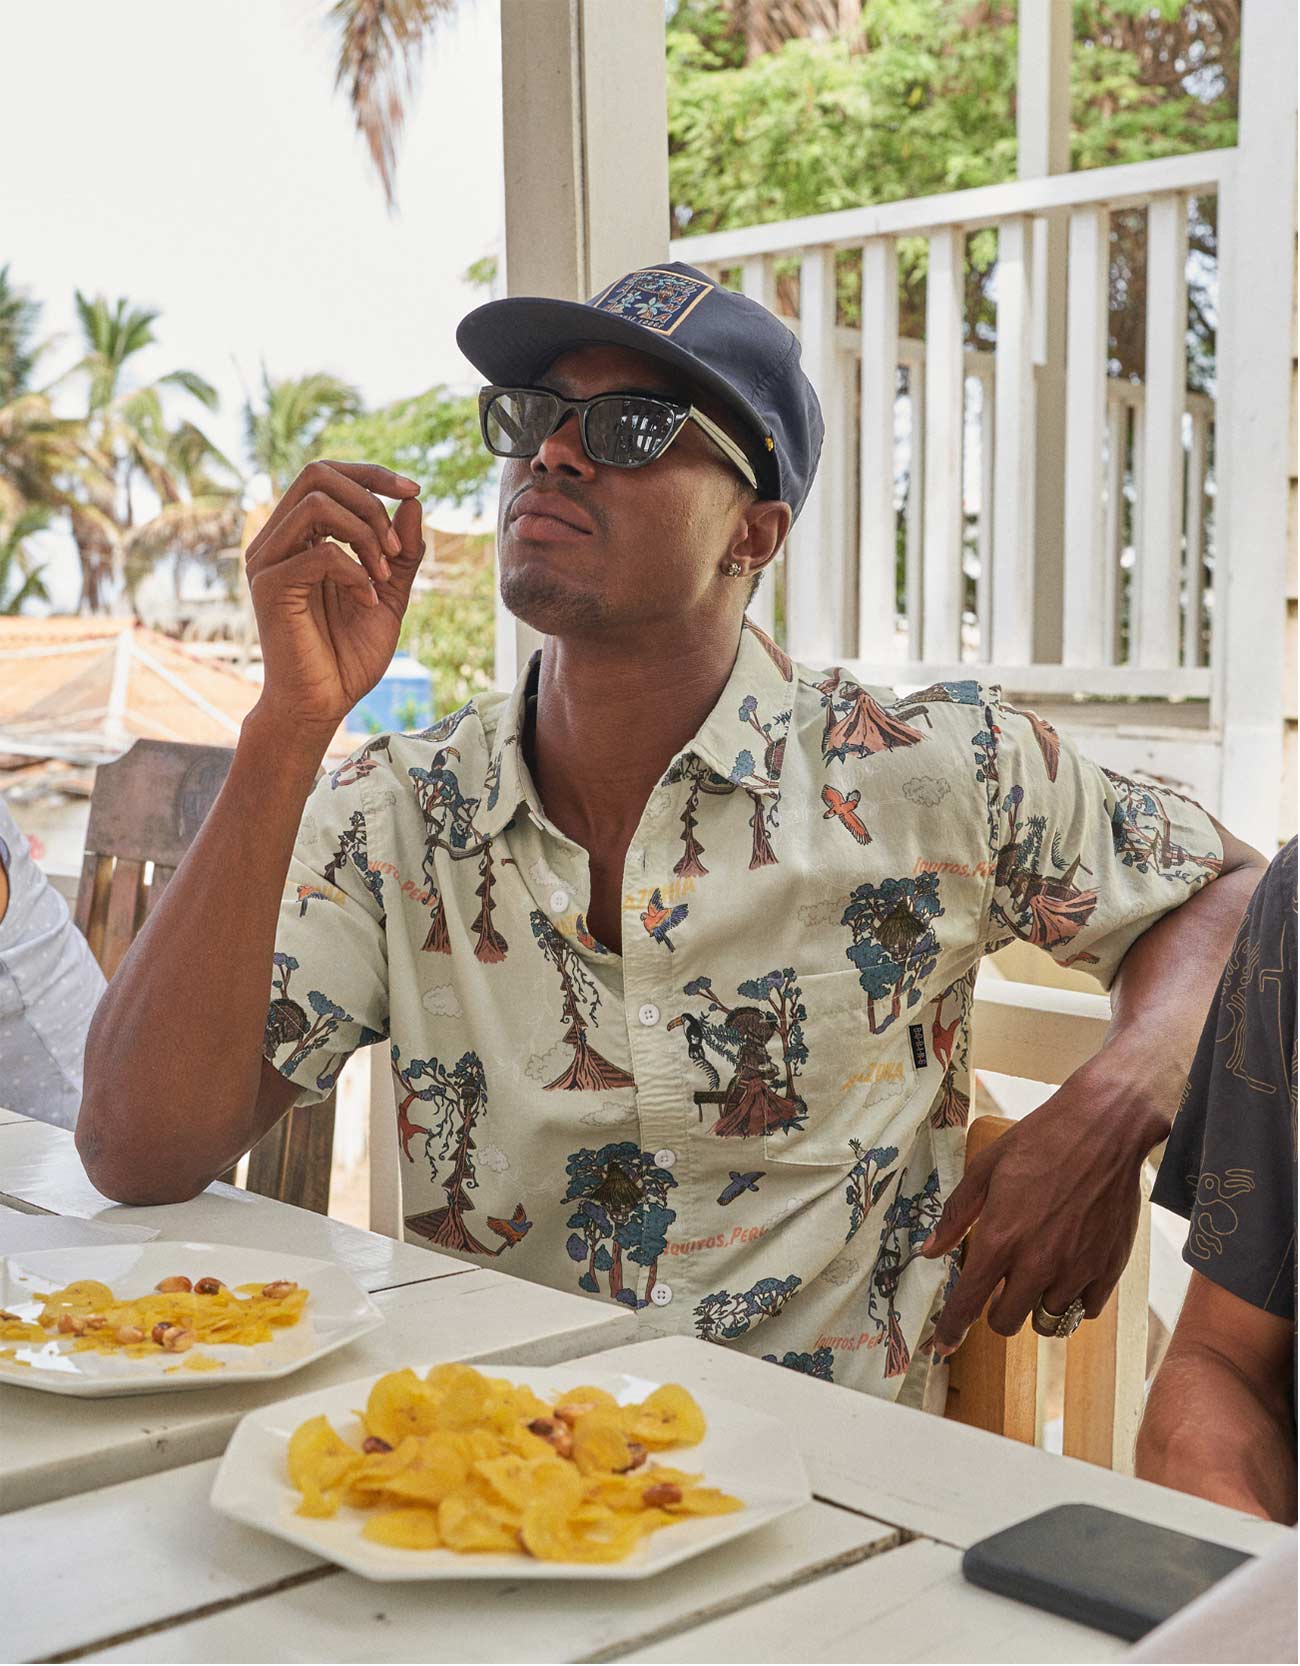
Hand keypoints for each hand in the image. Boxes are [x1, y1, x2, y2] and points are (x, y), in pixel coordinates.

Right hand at [244, 460, 424, 734]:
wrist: (323, 704)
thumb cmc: (348, 655)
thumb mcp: (389, 593)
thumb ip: (401, 551)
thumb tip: (413, 501)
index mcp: (300, 536)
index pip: (327, 476)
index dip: (372, 475)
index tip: (413, 490)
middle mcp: (277, 540)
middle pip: (317, 474)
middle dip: (369, 497)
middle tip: (396, 544)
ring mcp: (267, 560)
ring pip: (315, 503)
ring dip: (364, 533)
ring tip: (382, 575)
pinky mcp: (269, 586)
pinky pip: (320, 553)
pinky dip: (355, 572)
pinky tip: (367, 601)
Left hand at [922, 1053, 1155, 1356]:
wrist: (1103, 1129)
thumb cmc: (1040, 1142)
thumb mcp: (985, 1169)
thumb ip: (956, 1215)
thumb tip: (929, 1250)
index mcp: (1000, 1238)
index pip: (968, 1302)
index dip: (951, 1329)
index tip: (943, 1345)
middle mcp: (1036, 1262)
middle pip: (1006, 1322)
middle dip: (996, 1311)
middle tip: (1002, 1285)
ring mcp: (1075, 1269)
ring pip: (1047, 1321)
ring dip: (1036, 1306)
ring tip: (1038, 1276)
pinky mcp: (1108, 1268)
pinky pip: (1085, 1311)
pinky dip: (1073, 1300)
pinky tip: (1068, 1273)